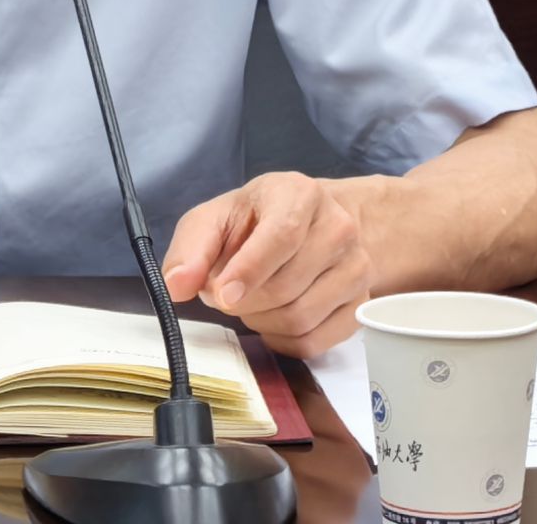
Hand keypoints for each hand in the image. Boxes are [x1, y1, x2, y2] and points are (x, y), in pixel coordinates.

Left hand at [160, 173, 370, 357]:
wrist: (306, 226)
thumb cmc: (254, 222)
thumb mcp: (214, 220)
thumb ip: (190, 250)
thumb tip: (176, 286)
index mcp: (299, 194)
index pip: (283, 236)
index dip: (250, 271)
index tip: (222, 295)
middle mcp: (338, 226)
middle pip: (288, 286)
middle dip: (245, 300)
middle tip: (227, 292)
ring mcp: (356, 266)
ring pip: (301, 318)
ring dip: (261, 320)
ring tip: (251, 299)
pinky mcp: (360, 303)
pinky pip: (314, 342)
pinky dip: (280, 339)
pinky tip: (270, 317)